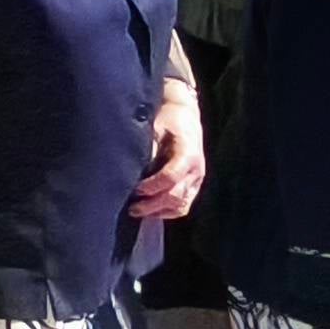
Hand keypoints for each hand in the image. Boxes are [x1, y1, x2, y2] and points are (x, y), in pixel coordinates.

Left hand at [131, 79, 205, 219]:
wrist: (184, 116)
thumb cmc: (167, 120)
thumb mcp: (155, 127)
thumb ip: (149, 148)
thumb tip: (134, 169)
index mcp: (188, 154)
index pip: (170, 177)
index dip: (151, 186)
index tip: (135, 189)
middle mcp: (196, 170)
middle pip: (176, 196)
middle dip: (152, 205)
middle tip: (132, 207)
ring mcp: (197, 180)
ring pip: (181, 206)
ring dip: (159, 211)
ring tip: (139, 211)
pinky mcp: (194, 186)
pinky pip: (183, 206)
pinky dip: (167, 212)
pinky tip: (150, 211)